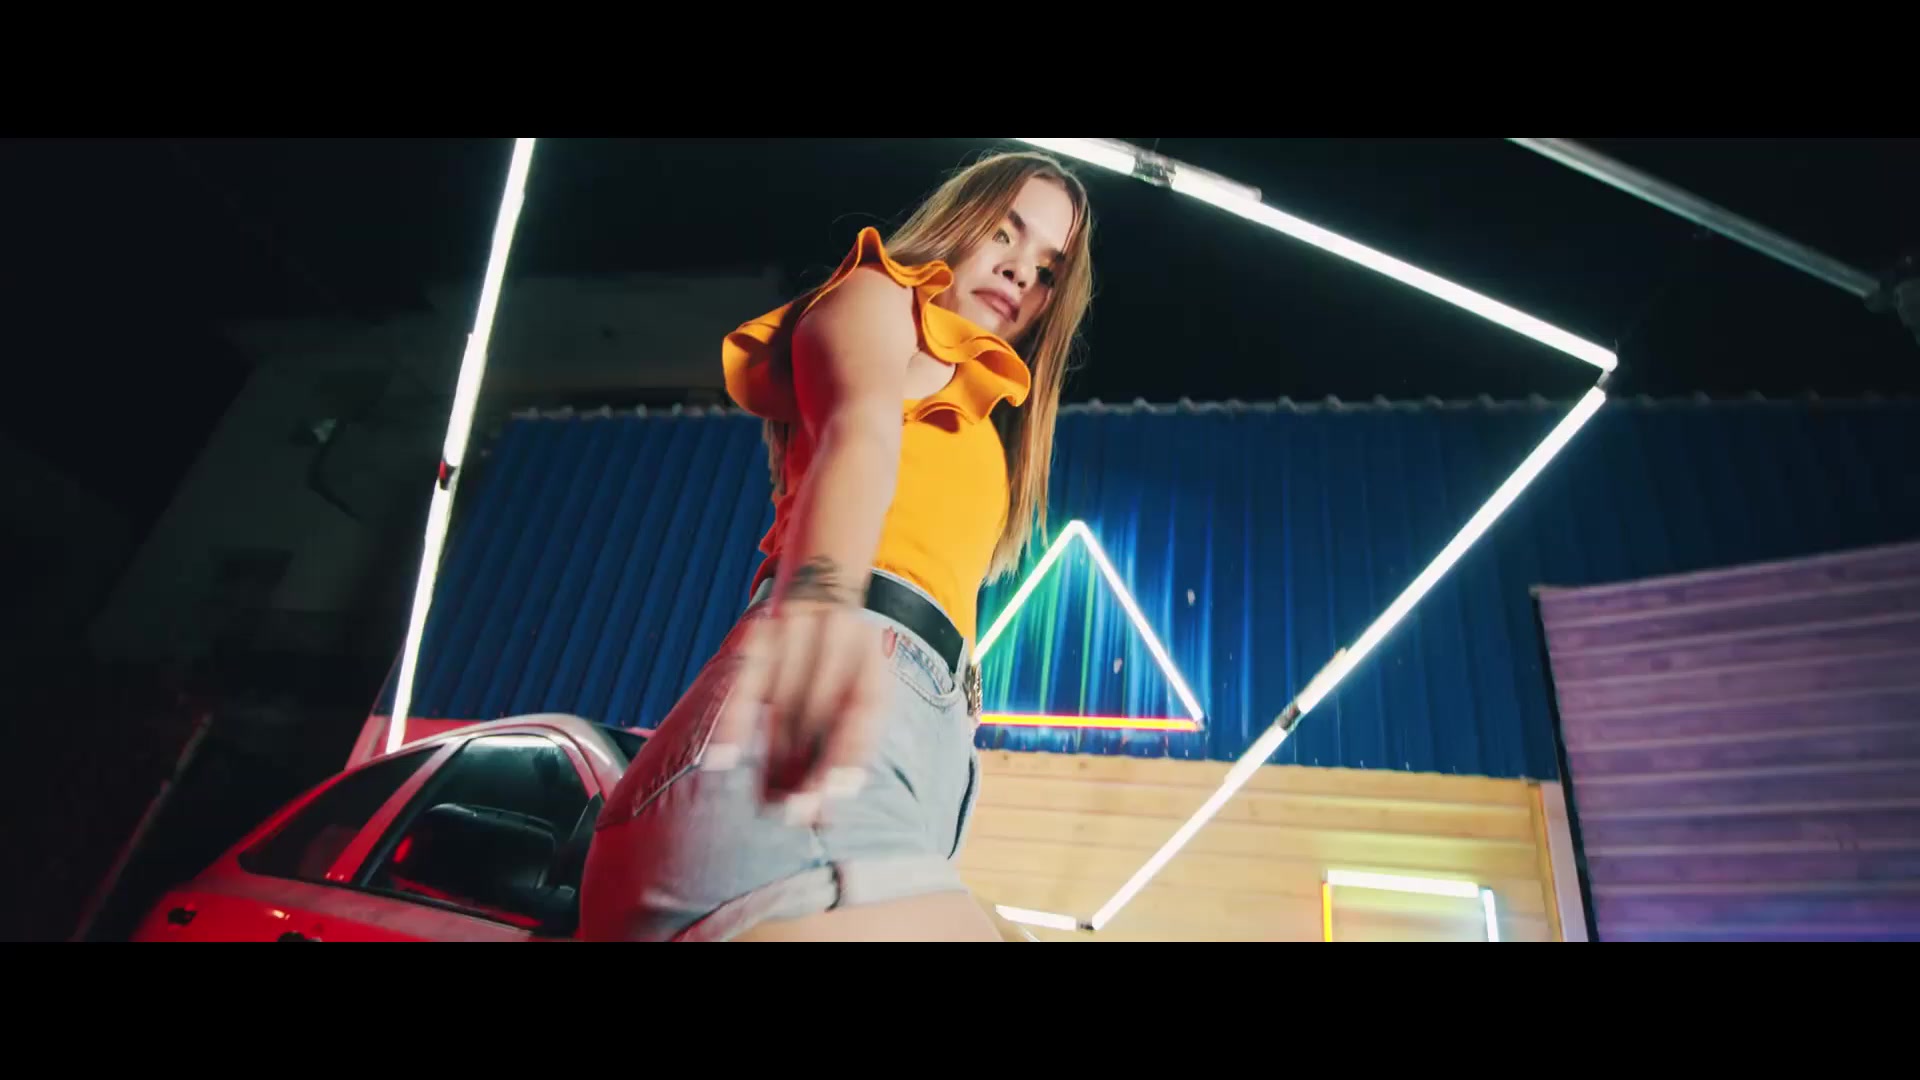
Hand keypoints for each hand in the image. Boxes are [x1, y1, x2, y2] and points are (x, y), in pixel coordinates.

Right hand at [706, 597, 889, 825]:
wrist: (823, 583)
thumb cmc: (849, 657)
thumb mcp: (869, 684)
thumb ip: (859, 735)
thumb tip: (839, 795)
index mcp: (868, 658)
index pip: (860, 713)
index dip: (845, 757)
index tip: (831, 798)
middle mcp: (834, 640)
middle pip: (817, 713)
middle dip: (804, 767)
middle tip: (792, 813)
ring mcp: (793, 635)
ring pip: (781, 704)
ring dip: (772, 758)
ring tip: (766, 803)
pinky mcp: (758, 636)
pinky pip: (742, 685)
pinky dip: (731, 723)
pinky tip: (721, 761)